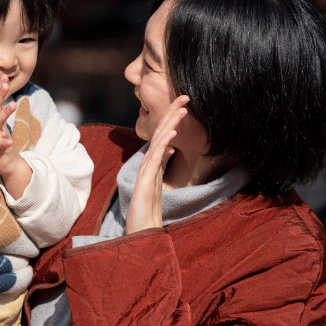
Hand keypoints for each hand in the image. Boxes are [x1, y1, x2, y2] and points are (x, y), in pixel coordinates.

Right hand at [126, 96, 188, 234]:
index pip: (164, 136)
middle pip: (160, 133)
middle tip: (184, 96)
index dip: (172, 119)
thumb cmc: (147, 209)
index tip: (184, 104)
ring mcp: (146, 171)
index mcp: (153, 163)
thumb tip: (170, 148)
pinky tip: (171, 133)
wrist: (140, 230)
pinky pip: (155, 159)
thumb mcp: (158, 183)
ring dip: (170, 123)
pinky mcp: (145, 181)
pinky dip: (163, 144)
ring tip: (181, 108)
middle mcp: (148, 163)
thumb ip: (162, 164)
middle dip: (172, 113)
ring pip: (158, 141)